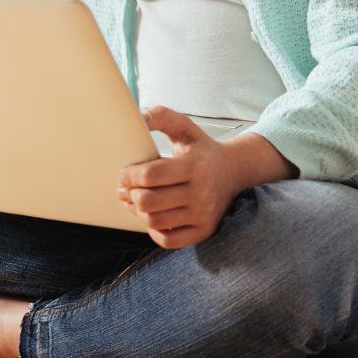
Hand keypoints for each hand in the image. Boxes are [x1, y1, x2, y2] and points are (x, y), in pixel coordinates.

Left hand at [117, 106, 243, 248]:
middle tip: (125, 189)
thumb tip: (139, 117)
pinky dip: (154, 231)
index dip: (130, 176)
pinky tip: (152, 216)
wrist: (234, 171)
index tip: (123, 175)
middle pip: (149, 201)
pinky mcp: (203, 231)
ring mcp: (203, 214)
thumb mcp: (185, 127)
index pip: (152, 175)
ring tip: (135, 201)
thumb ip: (162, 116)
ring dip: (138, 212)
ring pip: (155, 222)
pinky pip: (168, 241)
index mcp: (194, 166)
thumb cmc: (202, 149)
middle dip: (131, 195)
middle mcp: (201, 192)